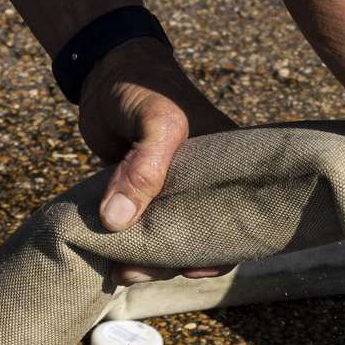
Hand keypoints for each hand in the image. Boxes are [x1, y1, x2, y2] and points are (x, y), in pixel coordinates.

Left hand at [77, 38, 238, 282]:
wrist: (105, 72)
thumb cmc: (144, 87)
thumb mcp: (153, 121)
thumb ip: (143, 169)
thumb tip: (118, 221)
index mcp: (228, 166)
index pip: (240, 220)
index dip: (222, 253)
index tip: (191, 269)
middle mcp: (205, 184)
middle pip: (201, 239)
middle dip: (172, 263)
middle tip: (137, 271)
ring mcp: (174, 192)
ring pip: (169, 240)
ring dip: (146, 260)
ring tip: (119, 269)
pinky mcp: (145, 196)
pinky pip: (143, 229)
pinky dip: (129, 247)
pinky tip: (111, 260)